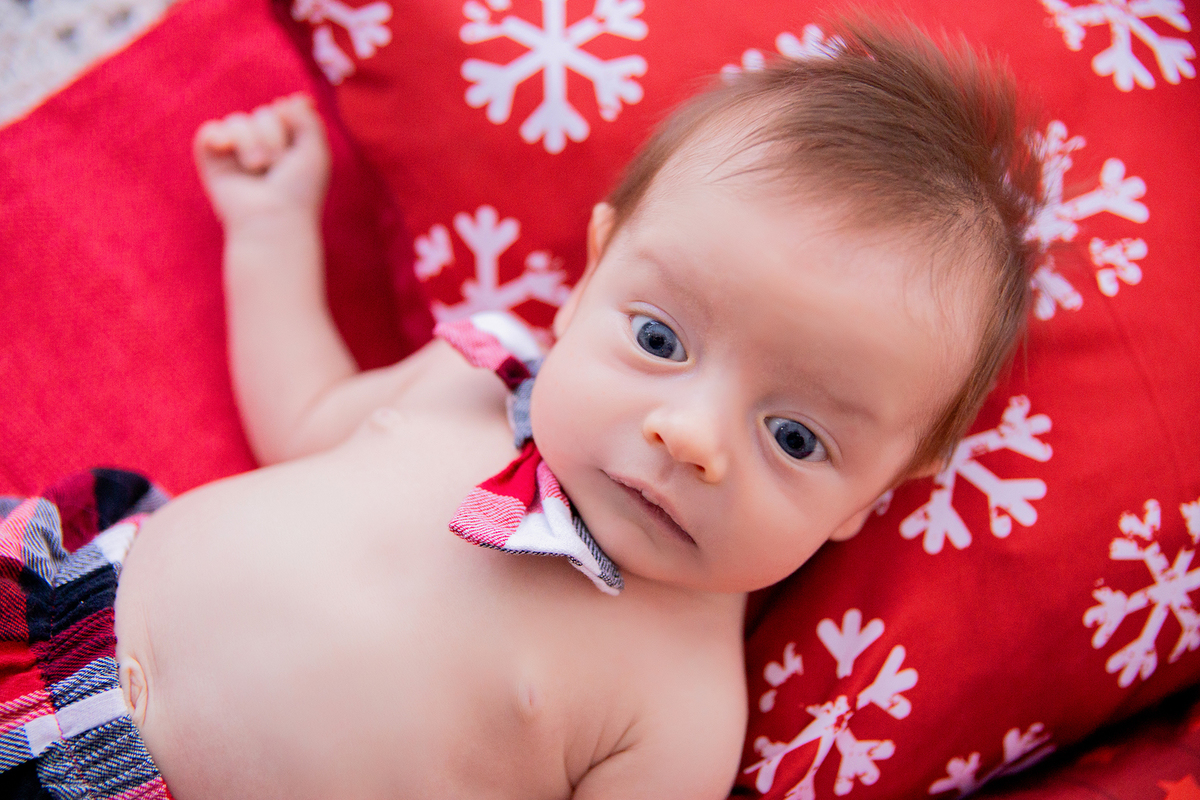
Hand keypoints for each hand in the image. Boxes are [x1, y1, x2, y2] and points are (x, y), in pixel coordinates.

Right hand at [194, 93, 330, 229]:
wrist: (273, 217)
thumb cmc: (298, 191)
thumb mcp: (315, 151)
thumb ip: (307, 119)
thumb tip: (287, 100)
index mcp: (285, 144)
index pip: (283, 110)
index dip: (290, 125)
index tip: (296, 153)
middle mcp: (260, 145)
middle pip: (262, 114)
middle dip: (273, 138)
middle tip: (277, 167)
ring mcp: (234, 151)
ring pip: (238, 121)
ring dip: (252, 143)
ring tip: (257, 168)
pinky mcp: (211, 159)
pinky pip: (209, 130)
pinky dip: (218, 136)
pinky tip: (225, 149)